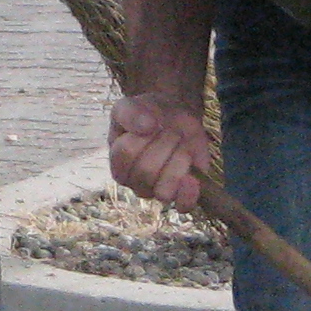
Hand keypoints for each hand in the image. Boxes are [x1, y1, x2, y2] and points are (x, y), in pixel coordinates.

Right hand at [107, 92, 211, 210]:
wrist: (175, 116)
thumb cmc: (149, 114)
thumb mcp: (132, 104)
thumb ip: (130, 113)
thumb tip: (145, 126)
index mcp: (119, 162)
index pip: (126, 153)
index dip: (144, 136)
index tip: (153, 122)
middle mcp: (135, 181)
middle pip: (147, 170)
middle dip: (165, 143)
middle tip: (171, 131)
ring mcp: (157, 191)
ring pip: (163, 190)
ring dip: (178, 161)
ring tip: (181, 145)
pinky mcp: (181, 195)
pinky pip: (182, 206)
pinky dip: (188, 195)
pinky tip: (192, 178)